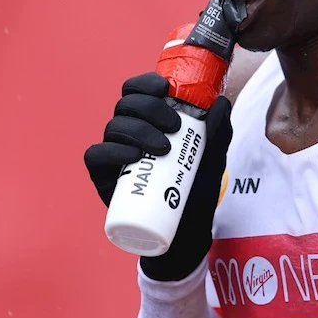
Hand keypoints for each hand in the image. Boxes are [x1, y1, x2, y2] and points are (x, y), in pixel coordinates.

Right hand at [83, 72, 231, 280]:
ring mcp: (115, 154)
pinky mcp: (104, 177)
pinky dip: (112, 151)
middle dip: (150, 108)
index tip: (165, 88)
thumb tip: (222, 102)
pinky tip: (133, 157)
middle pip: (126, 105)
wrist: (185, 233)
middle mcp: (128, 134)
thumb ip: (219, 134)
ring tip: (163, 148)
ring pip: (113, 126)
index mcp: (150, 122)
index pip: (138, 92)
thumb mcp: (213, 162)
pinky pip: (96, 155)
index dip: (145, 83)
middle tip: (175, 126)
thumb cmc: (196, 193)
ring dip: (138, 130)